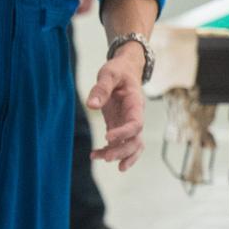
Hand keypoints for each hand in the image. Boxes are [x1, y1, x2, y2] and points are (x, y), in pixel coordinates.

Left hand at [86, 49, 145, 171]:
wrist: (126, 69)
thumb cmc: (119, 70)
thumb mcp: (109, 74)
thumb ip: (101, 88)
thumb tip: (91, 105)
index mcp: (135, 104)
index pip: (136, 124)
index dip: (124, 133)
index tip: (107, 137)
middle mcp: (135, 116)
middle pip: (136, 140)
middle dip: (122, 151)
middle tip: (106, 157)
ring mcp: (128, 123)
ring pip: (132, 146)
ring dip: (120, 156)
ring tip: (100, 158)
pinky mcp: (120, 126)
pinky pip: (120, 144)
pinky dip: (110, 151)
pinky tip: (95, 154)